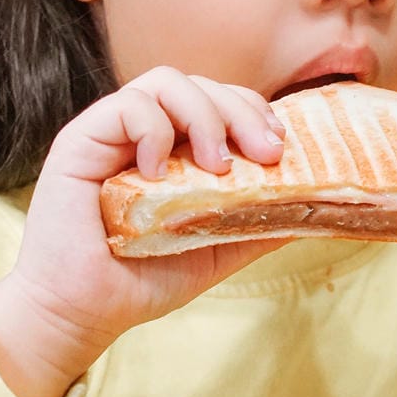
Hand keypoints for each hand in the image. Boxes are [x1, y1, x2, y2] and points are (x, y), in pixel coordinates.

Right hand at [0, 68, 289, 396]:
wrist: (81, 314)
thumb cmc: (138, 283)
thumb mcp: (215, 250)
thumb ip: (257, 224)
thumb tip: (316, 205)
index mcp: (173, 150)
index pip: (218, 101)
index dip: (252, 110)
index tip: (278, 146)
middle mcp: (142, 134)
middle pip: (199, 84)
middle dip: (240, 109)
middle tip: (263, 152)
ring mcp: (110, 134)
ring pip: (164, 82)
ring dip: (203, 116)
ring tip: (216, 166)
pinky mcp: (79, 142)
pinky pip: (125, 106)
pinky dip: (153, 131)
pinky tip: (159, 173)